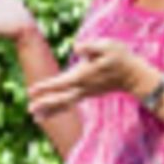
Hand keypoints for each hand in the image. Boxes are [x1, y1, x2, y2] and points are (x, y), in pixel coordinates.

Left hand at [26, 38, 154, 117]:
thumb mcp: (108, 46)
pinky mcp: (87, 93)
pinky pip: (69, 103)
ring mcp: (85, 92)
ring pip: (65, 103)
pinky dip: (58, 109)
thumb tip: (76, 47)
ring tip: (34, 117)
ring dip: (50, 110)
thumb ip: (91, 46)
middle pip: (61, 98)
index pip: (62, 82)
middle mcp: (83, 87)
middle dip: (45, 103)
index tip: (32, 90)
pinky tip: (48, 113)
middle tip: (30, 109)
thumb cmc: (120, 58)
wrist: (133, 76)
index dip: (47, 86)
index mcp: (84, 76)